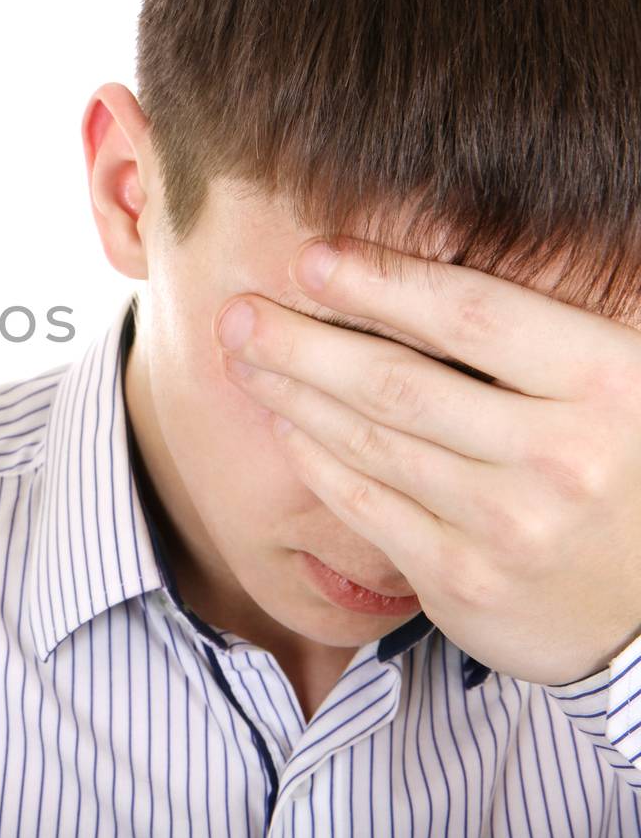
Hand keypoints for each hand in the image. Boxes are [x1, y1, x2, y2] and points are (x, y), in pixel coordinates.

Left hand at [214, 238, 640, 684]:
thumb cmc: (632, 469)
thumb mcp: (624, 385)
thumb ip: (548, 326)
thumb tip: (430, 254)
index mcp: (609, 383)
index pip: (470, 314)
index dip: (379, 281)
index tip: (309, 258)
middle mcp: (561, 456)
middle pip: (398, 381)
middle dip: (302, 341)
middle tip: (237, 312)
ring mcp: (511, 526)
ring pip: (371, 442)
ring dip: (294, 394)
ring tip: (246, 358)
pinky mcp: (467, 583)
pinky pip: (368, 507)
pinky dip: (316, 460)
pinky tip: (284, 424)